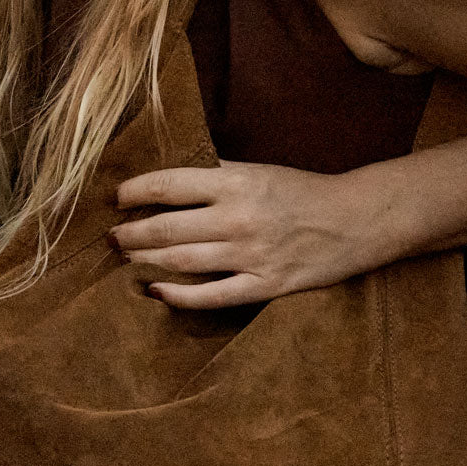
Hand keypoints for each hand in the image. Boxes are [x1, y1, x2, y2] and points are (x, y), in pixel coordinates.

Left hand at [112, 159, 364, 309]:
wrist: (355, 219)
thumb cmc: (303, 191)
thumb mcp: (259, 169)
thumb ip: (216, 172)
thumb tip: (168, 178)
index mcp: (236, 182)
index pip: (169, 185)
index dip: (135, 192)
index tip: (116, 198)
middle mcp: (238, 218)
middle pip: (167, 227)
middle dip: (130, 233)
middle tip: (110, 237)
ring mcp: (251, 255)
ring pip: (181, 261)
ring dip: (145, 261)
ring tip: (125, 259)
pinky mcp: (264, 285)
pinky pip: (211, 296)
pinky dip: (178, 296)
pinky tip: (155, 292)